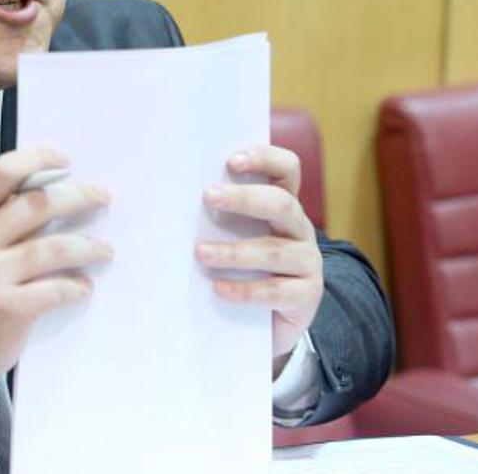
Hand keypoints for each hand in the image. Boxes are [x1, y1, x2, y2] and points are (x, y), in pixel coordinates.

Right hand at [0, 147, 111, 416]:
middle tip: (102, 196)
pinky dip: (76, 287)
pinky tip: (83, 287)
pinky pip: (55, 290)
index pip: (0, 173)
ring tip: (104, 249)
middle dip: (78, 196)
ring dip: (88, 246)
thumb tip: (48, 192)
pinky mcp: (9, 308)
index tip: (64, 161)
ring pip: (53, 248)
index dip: (36, 159)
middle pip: (36, 204)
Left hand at [195, 146, 323, 362]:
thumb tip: (170, 198)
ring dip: (235, 251)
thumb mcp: (234, 235)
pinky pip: (276, 291)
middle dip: (244, 198)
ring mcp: (307, 262)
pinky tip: (218, 289)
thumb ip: (217, 215)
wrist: (269, 319)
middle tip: (208, 196)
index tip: (231, 161)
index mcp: (283, 205)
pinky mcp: (306, 295)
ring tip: (201, 253)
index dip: (264, 159)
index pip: (286, 169)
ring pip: (275, 250)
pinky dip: (245, 290)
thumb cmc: (242, 265)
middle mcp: (299, 228)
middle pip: (282, 204)